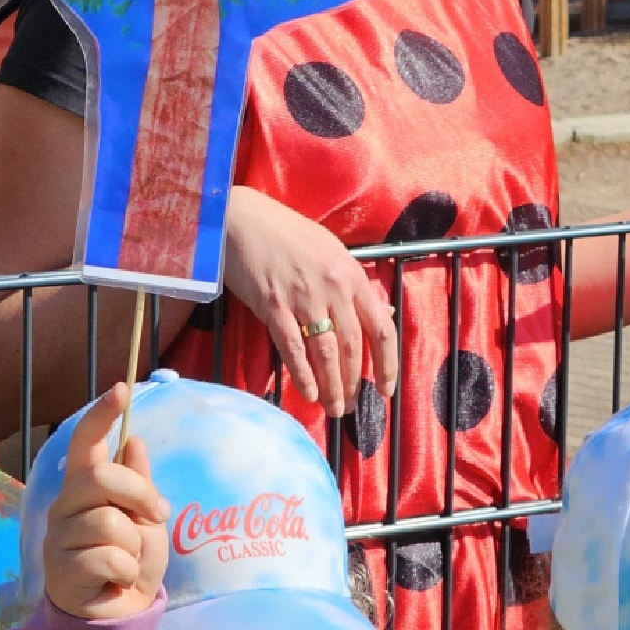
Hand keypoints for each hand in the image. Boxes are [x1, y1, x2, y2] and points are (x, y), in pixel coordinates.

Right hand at [42, 384, 169, 621]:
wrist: (121, 614)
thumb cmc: (132, 560)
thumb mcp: (147, 519)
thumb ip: (138, 484)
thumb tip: (134, 441)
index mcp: (85, 486)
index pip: (86, 442)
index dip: (101, 416)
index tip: (120, 390)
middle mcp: (65, 505)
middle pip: (101, 476)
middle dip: (139, 494)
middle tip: (156, 515)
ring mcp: (59, 537)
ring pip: (109, 522)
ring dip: (134, 545)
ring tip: (127, 559)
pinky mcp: (60, 570)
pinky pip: (108, 557)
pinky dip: (125, 570)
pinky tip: (115, 580)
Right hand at [222, 185, 398, 420]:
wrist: (243, 220)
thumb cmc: (288, 234)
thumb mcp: (332, 252)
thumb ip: (357, 286)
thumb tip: (386, 313)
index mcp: (352, 274)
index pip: (381, 327)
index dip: (387, 363)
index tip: (386, 388)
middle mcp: (332, 287)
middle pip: (352, 346)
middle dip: (354, 382)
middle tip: (353, 407)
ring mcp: (302, 297)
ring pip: (325, 352)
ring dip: (332, 386)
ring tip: (334, 410)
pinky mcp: (273, 306)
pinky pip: (292, 348)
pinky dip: (302, 375)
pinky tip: (309, 394)